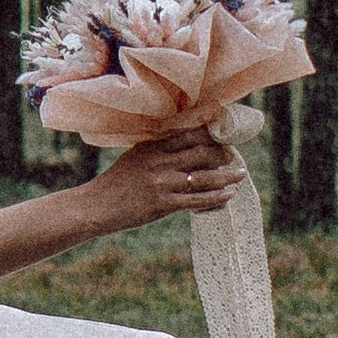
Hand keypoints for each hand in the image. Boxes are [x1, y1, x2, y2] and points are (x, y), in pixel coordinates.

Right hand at [85, 125, 250, 232]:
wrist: (96, 206)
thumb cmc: (117, 183)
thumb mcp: (136, 157)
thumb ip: (159, 150)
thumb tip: (186, 147)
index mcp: (153, 146)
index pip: (188, 133)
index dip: (210, 131)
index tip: (224, 131)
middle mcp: (159, 161)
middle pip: (201, 152)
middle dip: (222, 153)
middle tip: (232, 156)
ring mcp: (161, 183)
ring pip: (203, 176)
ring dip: (226, 176)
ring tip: (241, 175)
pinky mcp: (162, 204)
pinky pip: (196, 200)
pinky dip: (215, 198)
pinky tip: (228, 196)